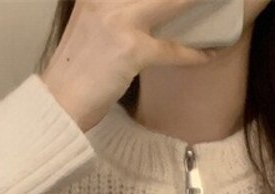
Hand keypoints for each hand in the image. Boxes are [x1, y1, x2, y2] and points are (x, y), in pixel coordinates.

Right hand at [42, 0, 217, 132]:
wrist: (58, 103)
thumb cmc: (75, 73)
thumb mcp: (89, 28)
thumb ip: (113, 12)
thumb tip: (147, 12)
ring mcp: (117, 20)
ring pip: (170, 4)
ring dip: (196, 4)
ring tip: (217, 2)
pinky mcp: (129, 49)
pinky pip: (171, 48)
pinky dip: (192, 54)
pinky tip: (208, 53)